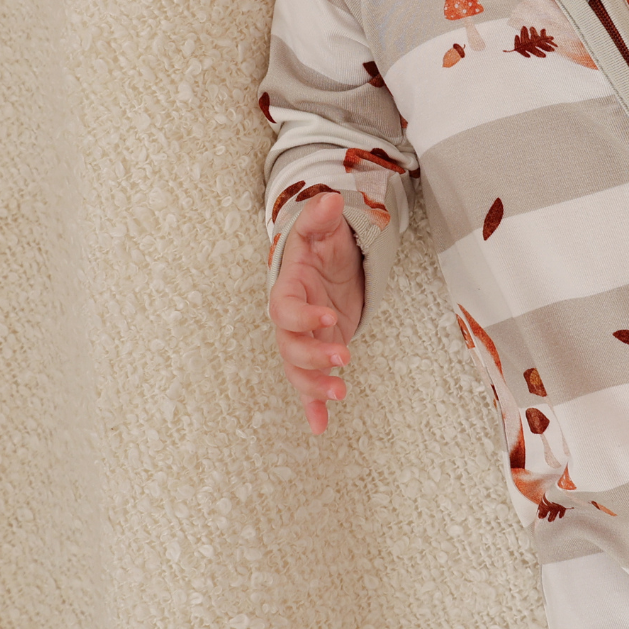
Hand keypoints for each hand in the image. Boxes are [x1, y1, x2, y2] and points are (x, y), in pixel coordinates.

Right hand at [267, 191, 364, 434]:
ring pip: (298, 370)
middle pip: (290, 346)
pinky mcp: (316, 355)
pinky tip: (320, 428)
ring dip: (314, 386)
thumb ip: (322, 218)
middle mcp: (290, 321)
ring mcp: (302, 341)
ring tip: (339, 394)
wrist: (327, 266)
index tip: (329, 318)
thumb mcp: (324, 229)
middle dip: (313, 356)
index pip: (286, 308)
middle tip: (342, 360)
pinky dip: (311, 407)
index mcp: (288, 291)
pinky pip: (307, 387)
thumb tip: (329, 200)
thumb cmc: (323, 248)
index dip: (303, 317)